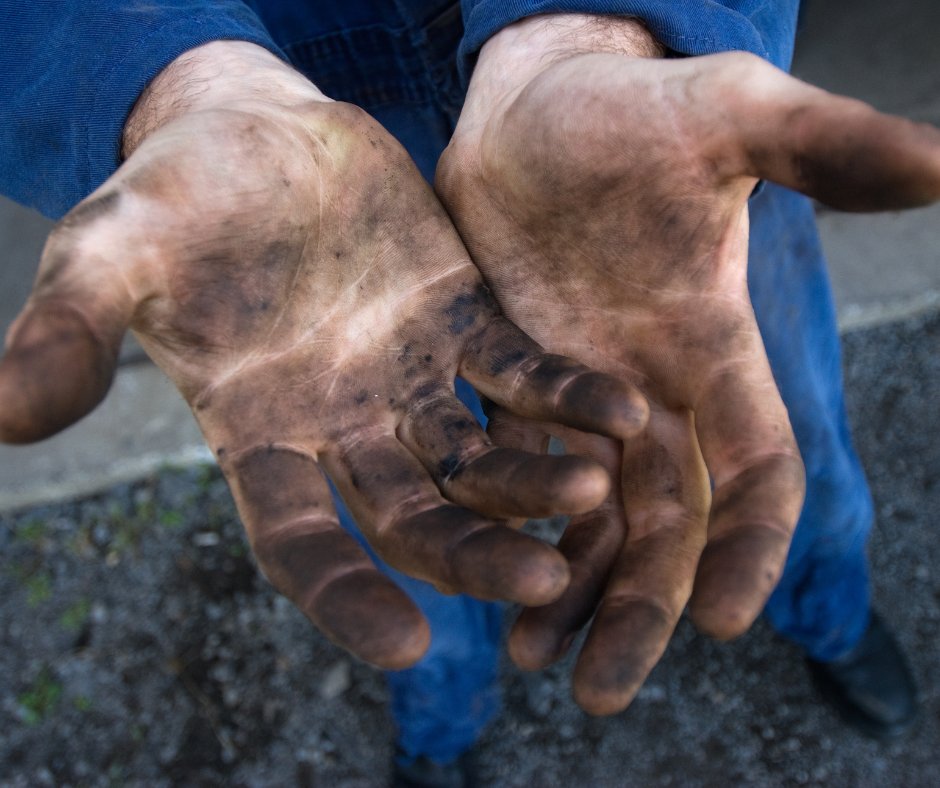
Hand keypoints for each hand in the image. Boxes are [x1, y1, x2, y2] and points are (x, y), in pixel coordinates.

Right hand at [0, 42, 649, 668]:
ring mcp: (410, 380)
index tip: (408, 644)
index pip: (301, 543)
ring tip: (595, 489)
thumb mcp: (108, 253)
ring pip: (482, 458)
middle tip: (543, 581)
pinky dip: (567, 397)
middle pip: (416, 518)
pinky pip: (521, 373)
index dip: (346, 597)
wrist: (252, 131)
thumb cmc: (172, 199)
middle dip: (476, 555)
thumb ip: (67, 332)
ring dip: (536, 482)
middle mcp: (343, 428)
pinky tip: (621, 414)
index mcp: (260, 436)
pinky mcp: (461, 322)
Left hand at [437, 15, 939, 711]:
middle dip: (642, 607)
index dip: (750, 544)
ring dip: (569, 592)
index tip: (722, 619)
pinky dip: (504, 533)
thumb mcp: (728, 115)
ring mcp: (578, 394)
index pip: (756, 471)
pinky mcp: (509, 382)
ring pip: (587, 521)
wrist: (535, 108)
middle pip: (664, 526)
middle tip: (602, 692)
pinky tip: (475, 583)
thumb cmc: (632, 109)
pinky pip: (512, 479)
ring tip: (529, 658)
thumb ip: (822, 148)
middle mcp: (652, 394)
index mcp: (714, 351)